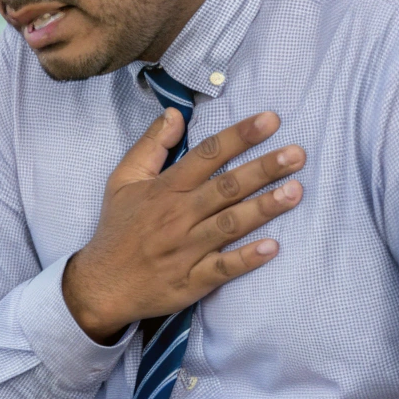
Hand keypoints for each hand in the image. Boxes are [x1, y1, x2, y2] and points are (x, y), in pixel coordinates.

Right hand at [62, 110, 304, 342]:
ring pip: (229, 224)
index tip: (270, 120)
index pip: (207, 155)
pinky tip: (272, 248)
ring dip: (264, 208)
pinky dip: (246, 259)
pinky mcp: (191, 281)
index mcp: (165, 189)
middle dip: (263, 168)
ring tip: (296, 191)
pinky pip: (222, 268)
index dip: (239, 136)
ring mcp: (185, 250)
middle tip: (297, 154)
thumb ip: (151, 146)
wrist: (101, 285)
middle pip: (226, 187)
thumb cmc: (117, 229)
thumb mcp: (122, 180)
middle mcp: (178, 216)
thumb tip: (175, 114)